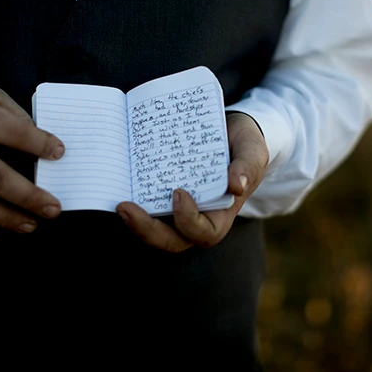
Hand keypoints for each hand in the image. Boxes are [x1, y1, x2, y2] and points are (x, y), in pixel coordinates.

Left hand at [116, 112, 267, 251]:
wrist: (230, 130)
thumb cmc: (244, 144)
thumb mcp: (253, 151)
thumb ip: (248, 166)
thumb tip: (236, 186)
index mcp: (221, 214)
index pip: (204, 233)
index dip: (188, 221)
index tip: (178, 193)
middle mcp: (197, 217)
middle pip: (171, 240)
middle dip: (146, 230)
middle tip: (125, 208)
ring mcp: (176, 210)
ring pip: (153, 229)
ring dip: (134, 221)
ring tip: (119, 202)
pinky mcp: (161, 195)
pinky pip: (145, 207)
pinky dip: (132, 200)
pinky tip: (119, 182)